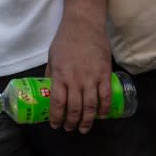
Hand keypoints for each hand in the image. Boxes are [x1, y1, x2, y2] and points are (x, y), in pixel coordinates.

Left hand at [46, 16, 111, 133]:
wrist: (83, 26)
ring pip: (91, 106)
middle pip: (74, 108)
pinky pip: (106, 97)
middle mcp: (75, 80)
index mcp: (59, 76)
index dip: (56, 117)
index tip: (55, 125)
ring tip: (84, 128)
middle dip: (72, 122)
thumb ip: (52, 74)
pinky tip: (102, 116)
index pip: (57, 103)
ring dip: (88, 120)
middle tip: (70, 129)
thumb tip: (50, 88)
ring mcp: (91, 78)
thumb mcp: (52, 58)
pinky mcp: (105, 74)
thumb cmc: (64, 40)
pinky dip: (104, 109)